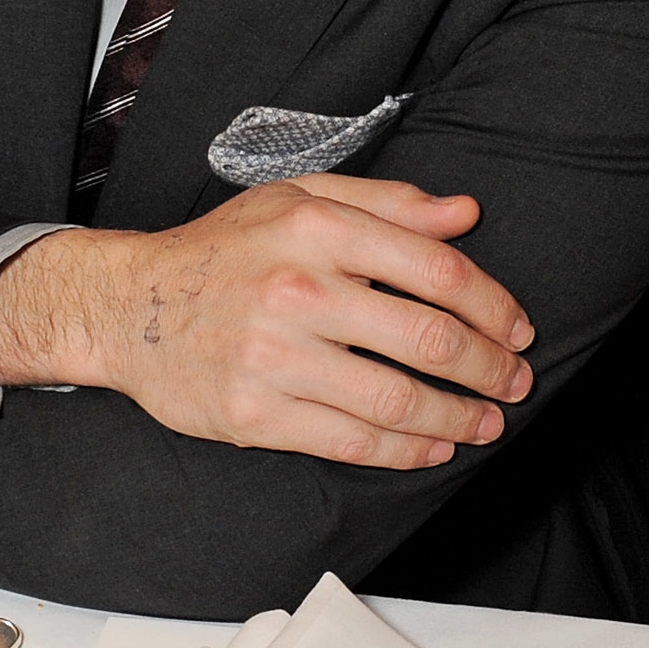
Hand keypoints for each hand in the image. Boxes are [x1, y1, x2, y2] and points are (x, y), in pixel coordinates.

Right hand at [0, 175, 537, 469]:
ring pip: (396, 399)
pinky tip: (433, 445)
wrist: (130, 306)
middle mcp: (299, 290)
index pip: (438, 272)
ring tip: (486, 421)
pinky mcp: (253, 415)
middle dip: (489, 368)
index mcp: (319, 228)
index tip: (518, 329)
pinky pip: (350, 441)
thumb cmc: (226, 249)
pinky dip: (404, 449)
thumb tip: (466, 214)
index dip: (493, 306)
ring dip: (458, 416)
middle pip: (428, 339)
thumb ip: (389, 203)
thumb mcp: (301, 198)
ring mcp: (274, 358)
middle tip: (516, 381)